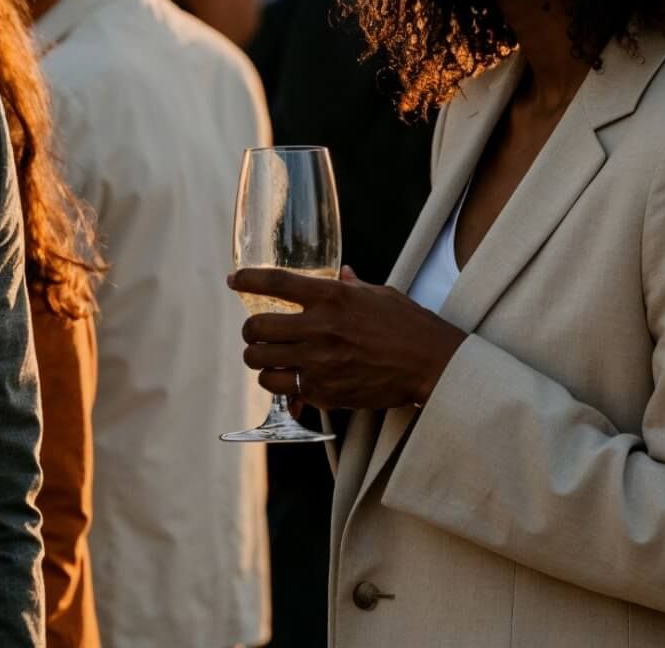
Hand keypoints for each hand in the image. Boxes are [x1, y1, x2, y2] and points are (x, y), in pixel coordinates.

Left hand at [232, 267, 466, 414]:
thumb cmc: (410, 326)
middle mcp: (319, 327)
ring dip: (261, 362)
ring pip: (260, 364)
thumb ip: (352, 286)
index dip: (247, 279)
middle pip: (256, 328)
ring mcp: (319, 361)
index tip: (233, 281)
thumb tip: (342, 273)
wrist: (431, 365)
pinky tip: (293, 382)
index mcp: (331, 297)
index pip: (275, 283)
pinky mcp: (324, 391)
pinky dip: (283, 387)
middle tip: (259, 335)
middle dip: (252, 333)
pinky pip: (284, 391)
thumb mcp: (380, 295)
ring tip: (272, 361)